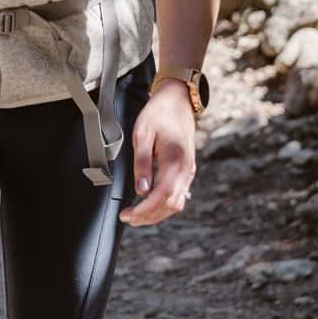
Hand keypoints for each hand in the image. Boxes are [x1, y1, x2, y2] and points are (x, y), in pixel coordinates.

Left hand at [119, 82, 194, 226]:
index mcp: (175, 161)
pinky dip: (165, 205)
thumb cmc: (158, 114)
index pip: (161, 196)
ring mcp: (189, 171)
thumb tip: (141, 190)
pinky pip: (179, 195)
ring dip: (157, 213)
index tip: (128, 215)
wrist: (178, 101)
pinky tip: (150, 205)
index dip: (144, 210)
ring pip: (177, 203)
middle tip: (127, 218)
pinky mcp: (188, 170)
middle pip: (170, 205)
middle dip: (148, 217)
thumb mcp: (142, 134)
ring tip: (136, 215)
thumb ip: (142, 163)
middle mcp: (186, 170)